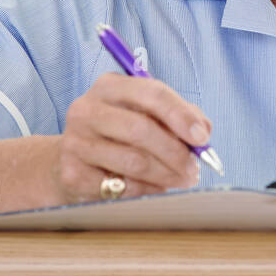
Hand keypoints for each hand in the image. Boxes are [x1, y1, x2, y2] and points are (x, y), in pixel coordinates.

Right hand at [56, 73, 210, 202]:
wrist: (73, 161)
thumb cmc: (119, 134)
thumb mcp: (146, 115)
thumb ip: (178, 117)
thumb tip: (203, 132)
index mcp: (109, 86)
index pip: (151, 93)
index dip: (180, 115)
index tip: (202, 137)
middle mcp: (86, 109)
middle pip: (141, 129)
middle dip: (175, 152)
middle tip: (194, 169)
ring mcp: (75, 141)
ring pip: (133, 161)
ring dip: (166, 175)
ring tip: (181, 179)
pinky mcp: (72, 173)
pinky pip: (121, 186)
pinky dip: (146, 190)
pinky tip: (155, 187)